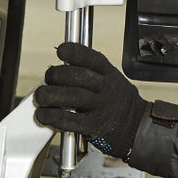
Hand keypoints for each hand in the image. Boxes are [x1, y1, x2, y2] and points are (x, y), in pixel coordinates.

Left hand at [34, 41, 148, 158]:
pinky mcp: (95, 126)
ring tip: (41, 97)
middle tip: (47, 79)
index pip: (91, 58)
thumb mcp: (110, 79)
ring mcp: (102, 107)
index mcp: (109, 73)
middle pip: (77, 76)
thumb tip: (55, 70)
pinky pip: (69, 120)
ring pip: (71, 97)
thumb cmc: (115, 101)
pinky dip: (52, 117)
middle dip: (55, 75)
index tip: (60, 51)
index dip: (73, 52)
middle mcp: (107, 88)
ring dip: (49, 95)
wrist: (136, 127)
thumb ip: (88, 72)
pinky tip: (43, 115)